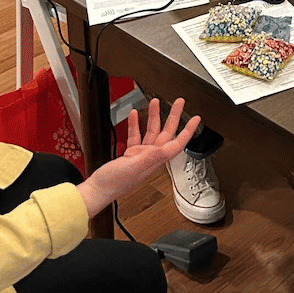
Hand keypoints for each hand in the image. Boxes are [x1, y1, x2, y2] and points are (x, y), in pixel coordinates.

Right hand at [77, 98, 200, 218]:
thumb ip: (148, 158)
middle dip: (173, 117)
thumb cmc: (113, 184)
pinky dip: (136, 124)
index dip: (188, 131)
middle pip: (166, 133)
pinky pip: (136, 136)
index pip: (177, 144)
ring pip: (151, 132)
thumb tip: (164, 150)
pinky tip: (134, 115)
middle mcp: (150, 157)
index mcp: (154, 161)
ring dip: (153, 117)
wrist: (97, 190)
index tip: (196, 119)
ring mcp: (140, 155)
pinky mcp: (129, 154)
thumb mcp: (132, 168)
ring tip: (154, 102)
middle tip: (179, 102)